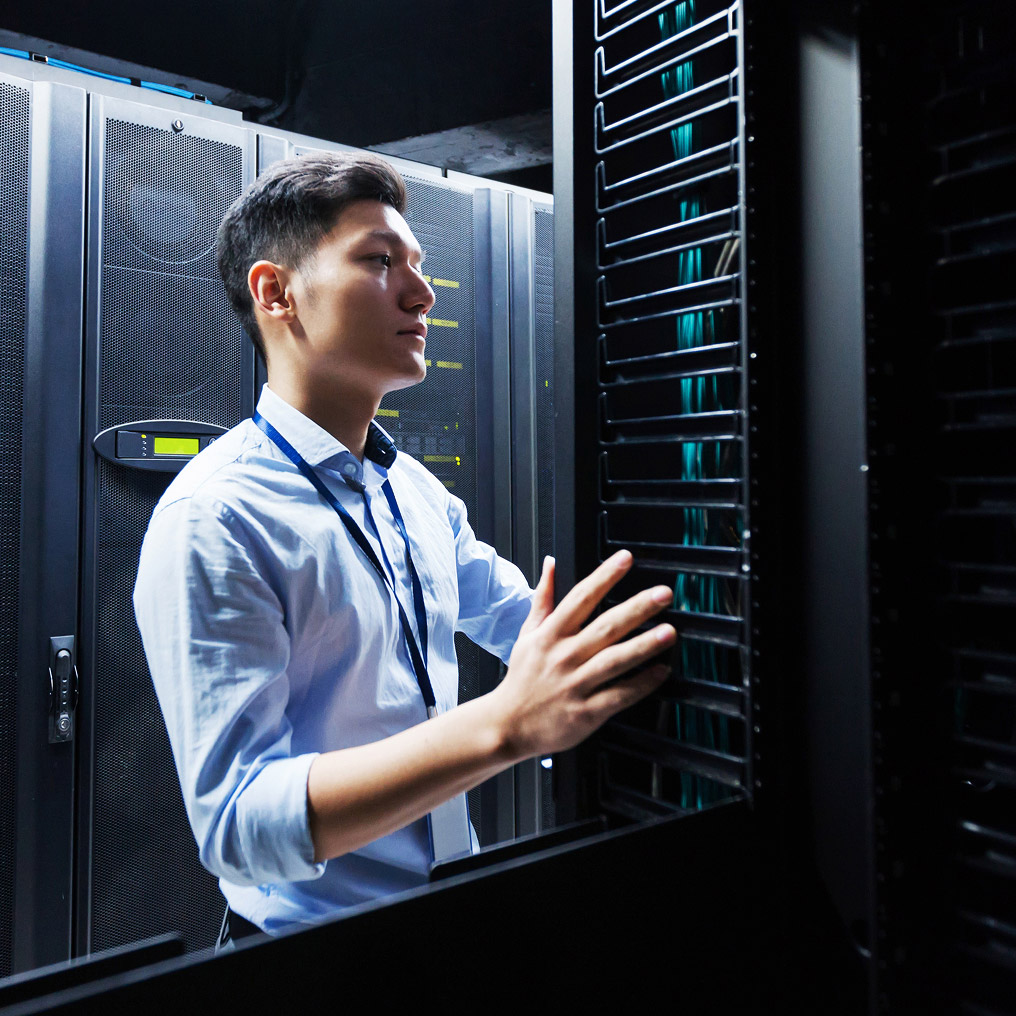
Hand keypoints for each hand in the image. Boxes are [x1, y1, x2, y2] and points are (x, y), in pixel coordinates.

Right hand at [492, 549, 676, 761]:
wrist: (507, 725)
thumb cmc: (521, 678)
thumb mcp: (527, 634)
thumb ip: (543, 598)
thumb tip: (551, 563)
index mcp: (550, 635)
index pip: (580, 598)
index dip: (604, 576)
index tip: (625, 559)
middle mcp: (564, 657)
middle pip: (604, 627)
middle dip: (636, 608)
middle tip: (663, 594)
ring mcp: (575, 685)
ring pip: (614, 661)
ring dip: (644, 645)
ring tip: (669, 632)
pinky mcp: (585, 712)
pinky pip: (618, 695)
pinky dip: (641, 684)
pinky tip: (661, 671)